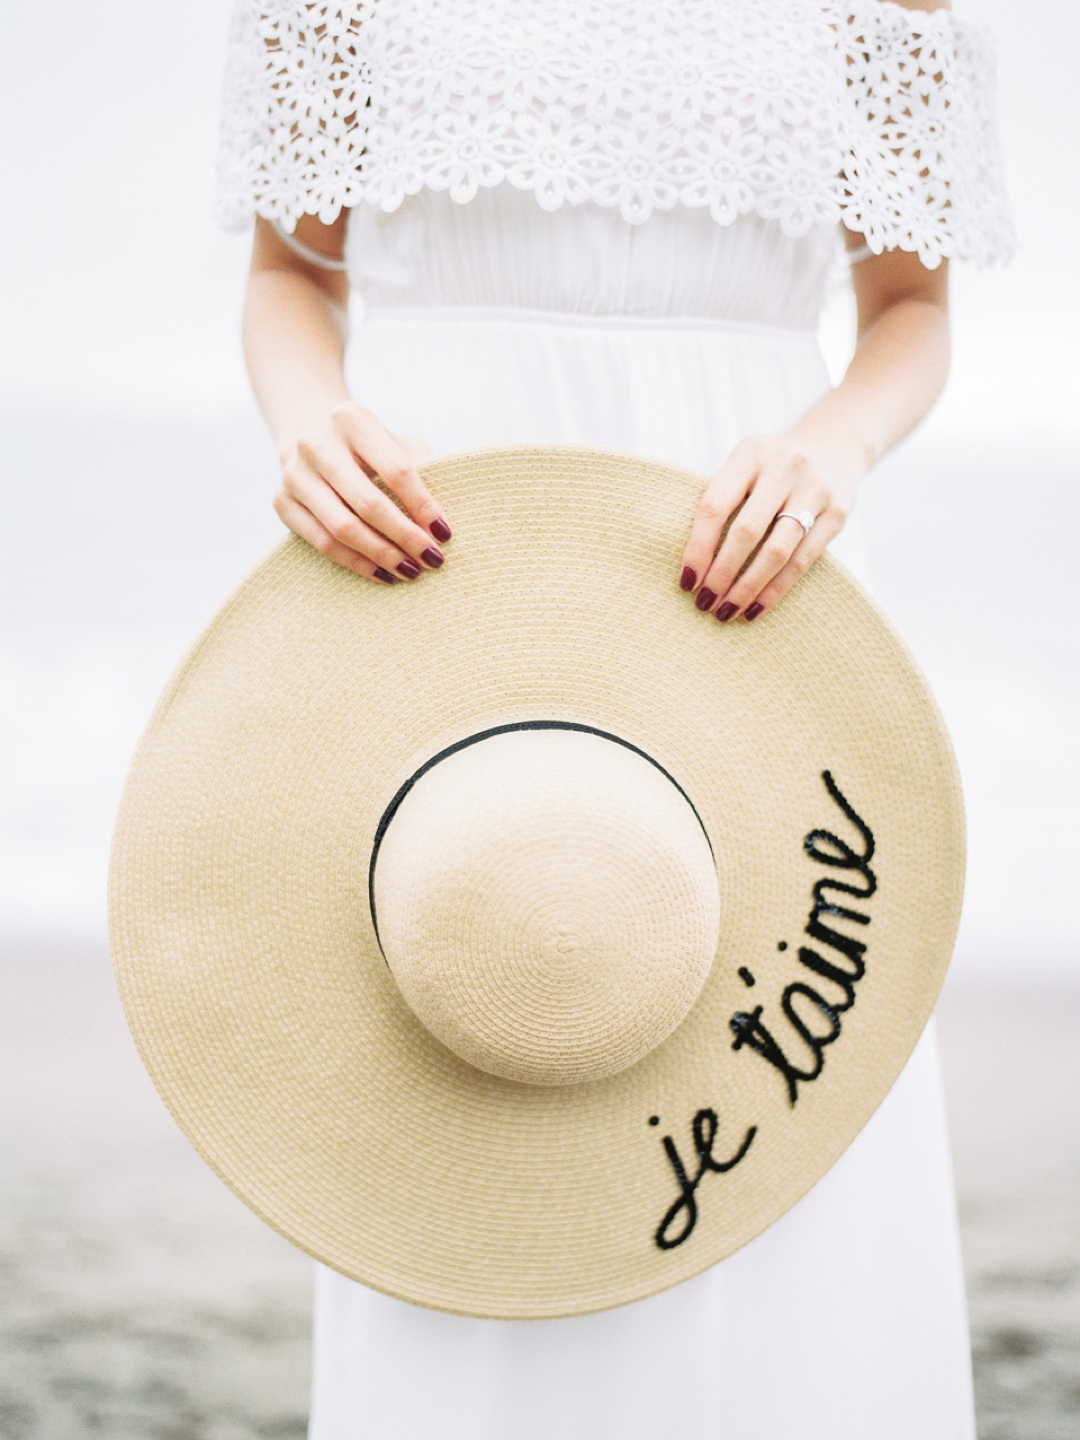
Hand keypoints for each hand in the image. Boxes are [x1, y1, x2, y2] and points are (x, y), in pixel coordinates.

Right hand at [274, 403, 450, 583]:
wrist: (310, 439)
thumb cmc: (368, 449)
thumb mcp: (394, 444)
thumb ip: (420, 470)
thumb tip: (440, 523)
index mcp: (352, 420)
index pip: (396, 469)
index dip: (423, 505)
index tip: (445, 534)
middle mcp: (316, 444)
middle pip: (368, 502)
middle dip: (404, 536)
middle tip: (432, 559)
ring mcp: (294, 474)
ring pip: (342, 528)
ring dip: (381, 555)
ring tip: (410, 571)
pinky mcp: (281, 502)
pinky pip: (322, 543)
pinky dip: (356, 563)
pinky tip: (382, 573)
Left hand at [678, 431, 863, 620]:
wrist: (836, 444)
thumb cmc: (772, 467)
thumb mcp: (746, 466)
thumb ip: (723, 501)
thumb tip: (692, 566)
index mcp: (750, 454)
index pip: (715, 506)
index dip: (698, 548)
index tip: (687, 581)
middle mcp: (784, 467)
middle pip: (746, 531)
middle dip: (722, 573)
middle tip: (705, 602)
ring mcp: (814, 489)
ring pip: (777, 551)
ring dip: (748, 588)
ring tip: (728, 611)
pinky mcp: (837, 513)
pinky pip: (802, 560)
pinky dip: (776, 589)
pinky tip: (757, 607)